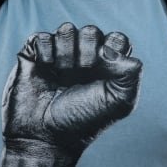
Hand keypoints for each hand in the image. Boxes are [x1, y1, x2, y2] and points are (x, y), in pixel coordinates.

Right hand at [1, 23, 141, 153]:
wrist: (46, 136)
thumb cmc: (83, 121)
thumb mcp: (117, 102)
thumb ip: (131, 75)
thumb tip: (126, 55)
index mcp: (106, 67)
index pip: (116, 39)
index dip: (112, 48)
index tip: (106, 69)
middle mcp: (83, 57)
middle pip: (91, 31)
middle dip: (88, 49)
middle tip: (83, 71)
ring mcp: (59, 55)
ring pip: (66, 29)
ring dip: (67, 51)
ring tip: (63, 72)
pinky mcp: (35, 55)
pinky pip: (43, 37)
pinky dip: (46, 51)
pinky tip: (46, 68)